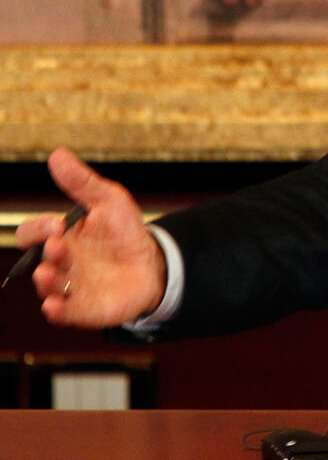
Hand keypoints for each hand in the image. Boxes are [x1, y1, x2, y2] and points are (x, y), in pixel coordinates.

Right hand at [15, 148, 165, 327]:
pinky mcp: (85, 308)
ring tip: (48, 272)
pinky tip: (54, 305)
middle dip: (47, 252)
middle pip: (41, 259)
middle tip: (59, 244)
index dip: (38, 230)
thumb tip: (57, 154)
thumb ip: (82, 182)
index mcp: (61, 237)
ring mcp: (71, 286)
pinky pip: (65, 313)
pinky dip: (58, 310)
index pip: (33, 233)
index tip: (57, 224)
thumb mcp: (109, 201)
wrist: (153, 263)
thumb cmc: (124, 232)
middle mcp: (60, 263)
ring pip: (48, 287)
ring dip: (45, 282)